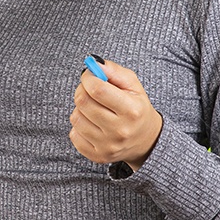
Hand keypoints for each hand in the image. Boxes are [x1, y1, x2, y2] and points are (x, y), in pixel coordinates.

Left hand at [69, 57, 162, 171]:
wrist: (146, 140)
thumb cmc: (136, 107)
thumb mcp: (133, 85)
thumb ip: (113, 70)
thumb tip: (93, 64)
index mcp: (131, 110)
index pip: (97, 89)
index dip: (88, 77)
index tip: (90, 75)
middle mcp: (120, 130)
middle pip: (83, 102)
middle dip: (82, 90)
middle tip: (89, 89)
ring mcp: (108, 146)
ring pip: (76, 117)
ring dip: (80, 109)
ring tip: (93, 108)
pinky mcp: (98, 156)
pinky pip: (74, 134)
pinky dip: (79, 125)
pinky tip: (92, 123)